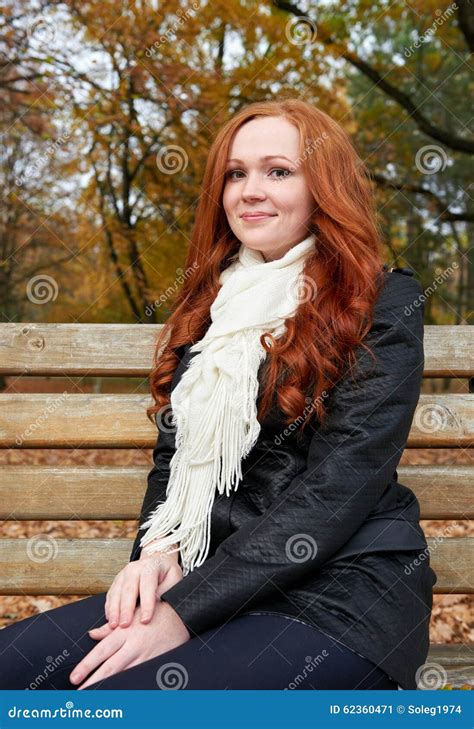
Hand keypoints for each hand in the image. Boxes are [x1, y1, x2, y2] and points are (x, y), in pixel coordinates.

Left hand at [70, 601, 190, 688]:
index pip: (101, 651)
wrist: (180, 615)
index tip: (74, 677)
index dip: (86, 666)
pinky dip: (128, 684)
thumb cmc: (153, 613)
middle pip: (109, 667)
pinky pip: (138, 675)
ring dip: (108, 686)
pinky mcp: (154, 662)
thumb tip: (91, 635)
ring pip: (123, 674)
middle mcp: (132, 645)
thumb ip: (109, 628)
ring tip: (95, 696)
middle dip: (93, 681)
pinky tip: (119, 692)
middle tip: (79, 693)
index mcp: (124, 632)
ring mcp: (144, 655)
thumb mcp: (130, 615)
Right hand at [104, 543, 182, 629]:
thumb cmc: (167, 573)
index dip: (146, 604)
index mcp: (150, 567)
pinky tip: (110, 620)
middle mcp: (134, 568)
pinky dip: (109, 608)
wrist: (157, 561)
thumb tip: (157, 604)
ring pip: (116, 592)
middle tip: (125, 625)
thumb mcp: (174, 578)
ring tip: (114, 626)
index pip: (148, 586)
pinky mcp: (117, 581)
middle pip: (128, 589)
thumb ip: (166, 590)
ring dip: (114, 610)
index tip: (145, 620)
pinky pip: (111, 595)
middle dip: (126, 609)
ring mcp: (123, 574)